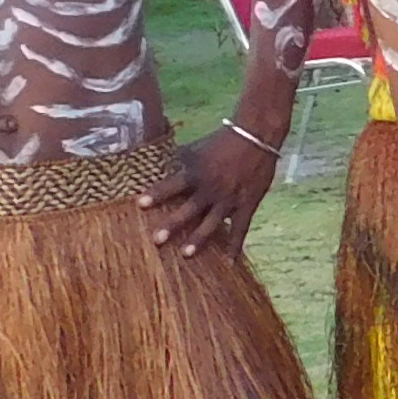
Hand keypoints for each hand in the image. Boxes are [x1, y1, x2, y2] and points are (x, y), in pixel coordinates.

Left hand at [141, 130, 273, 255]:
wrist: (257, 136)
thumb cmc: (223, 141)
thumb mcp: (196, 148)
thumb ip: (180, 162)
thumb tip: (159, 168)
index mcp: (196, 172)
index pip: (172, 185)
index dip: (157, 194)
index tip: (140, 205)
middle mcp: (211, 188)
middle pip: (189, 209)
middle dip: (173, 224)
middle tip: (157, 240)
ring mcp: (230, 199)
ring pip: (211, 222)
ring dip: (198, 239)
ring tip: (186, 254)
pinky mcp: (247, 205)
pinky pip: (240, 228)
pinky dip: (235, 244)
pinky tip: (230, 261)